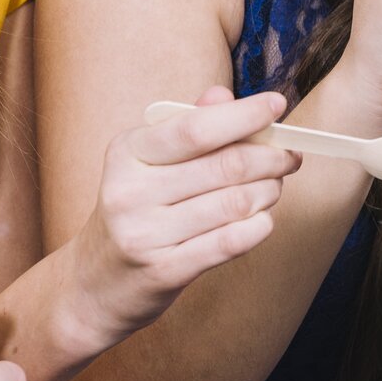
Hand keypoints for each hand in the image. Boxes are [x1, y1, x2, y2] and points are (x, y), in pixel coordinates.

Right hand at [69, 87, 298, 342]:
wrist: (93, 285)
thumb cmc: (134, 213)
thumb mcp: (146, 163)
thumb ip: (186, 127)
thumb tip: (224, 95)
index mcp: (127, 152)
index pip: (196, 128)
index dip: (244, 114)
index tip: (277, 105)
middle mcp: (130, 190)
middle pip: (226, 165)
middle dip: (270, 157)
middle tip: (288, 157)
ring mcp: (143, 233)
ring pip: (234, 203)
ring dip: (268, 192)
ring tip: (273, 189)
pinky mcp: (162, 271)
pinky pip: (228, 242)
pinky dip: (257, 228)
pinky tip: (263, 221)